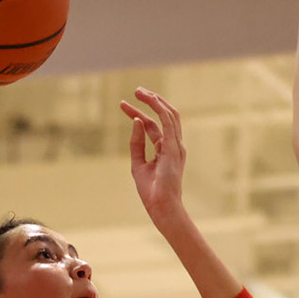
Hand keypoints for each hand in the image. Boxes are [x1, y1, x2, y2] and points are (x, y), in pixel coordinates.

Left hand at [120, 88, 187, 223]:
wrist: (162, 207)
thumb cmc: (152, 192)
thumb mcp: (138, 164)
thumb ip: (136, 144)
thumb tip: (135, 122)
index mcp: (164, 150)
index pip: (151, 126)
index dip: (137, 114)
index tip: (123, 105)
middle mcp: (172, 145)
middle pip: (163, 116)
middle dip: (151, 101)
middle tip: (136, 91)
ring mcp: (175, 146)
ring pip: (169, 114)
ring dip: (155, 101)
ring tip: (139, 91)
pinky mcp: (173, 148)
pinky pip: (168, 122)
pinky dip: (159, 109)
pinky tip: (148, 100)